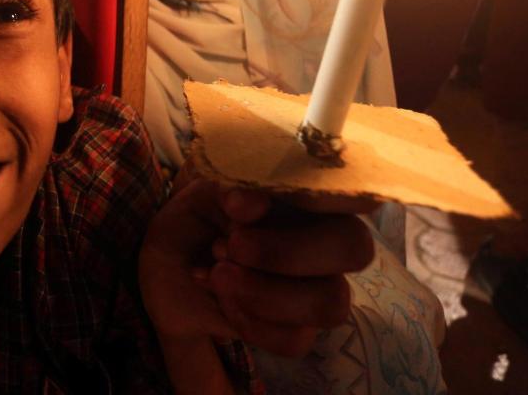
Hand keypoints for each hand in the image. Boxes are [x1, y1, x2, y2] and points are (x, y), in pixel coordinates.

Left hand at [140, 165, 374, 357]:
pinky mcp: (299, 330)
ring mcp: (320, 288)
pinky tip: (222, 297)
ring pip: (331, 302)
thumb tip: (253, 203)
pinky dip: (249, 319)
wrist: (168, 267)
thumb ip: (230, 189)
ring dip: (266, 292)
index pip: (358, 190)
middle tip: (233, 245)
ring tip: (218, 273)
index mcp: (313, 195)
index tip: (287, 198)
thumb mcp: (203, 192)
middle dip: (288, 250)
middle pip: (355, 247)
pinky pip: (295, 339)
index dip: (339, 196)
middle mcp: (329, 240)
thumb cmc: (199, 216)